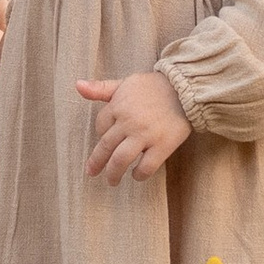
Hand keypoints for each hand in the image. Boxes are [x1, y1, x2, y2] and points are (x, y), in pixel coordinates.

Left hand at [77, 71, 192, 184]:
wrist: (185, 88)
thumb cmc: (154, 86)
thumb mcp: (125, 83)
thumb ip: (101, 88)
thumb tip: (78, 86)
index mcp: (118, 106)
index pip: (101, 126)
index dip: (101, 135)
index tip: (106, 141)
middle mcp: (128, 122)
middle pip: (106, 146)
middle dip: (97, 162)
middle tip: (92, 173)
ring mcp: (145, 135)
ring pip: (121, 160)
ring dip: (113, 173)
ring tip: (112, 181)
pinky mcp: (163, 145)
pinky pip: (146, 166)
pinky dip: (139, 174)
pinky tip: (137, 175)